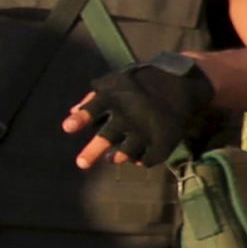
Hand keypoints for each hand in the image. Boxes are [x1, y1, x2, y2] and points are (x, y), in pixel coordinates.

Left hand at [65, 56, 210, 168]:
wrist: (179, 83)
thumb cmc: (138, 84)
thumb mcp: (115, 83)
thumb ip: (92, 98)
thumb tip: (71, 113)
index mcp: (113, 97)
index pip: (93, 108)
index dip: (81, 118)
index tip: (67, 128)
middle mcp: (128, 115)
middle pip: (107, 136)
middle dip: (92, 151)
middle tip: (81, 163)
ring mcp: (146, 129)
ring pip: (126, 153)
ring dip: (117, 157)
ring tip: (113, 158)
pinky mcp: (163, 140)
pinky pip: (147, 159)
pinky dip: (140, 160)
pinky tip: (137, 157)